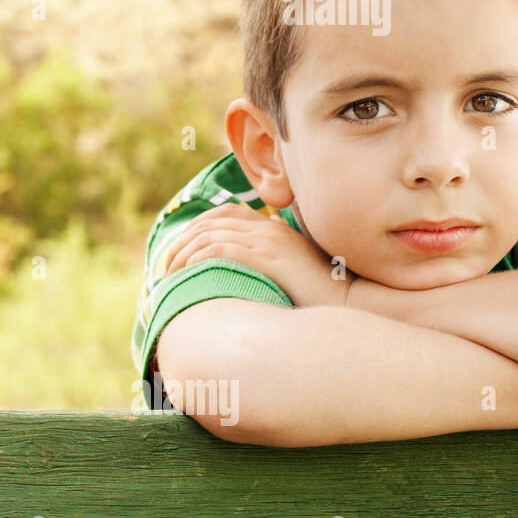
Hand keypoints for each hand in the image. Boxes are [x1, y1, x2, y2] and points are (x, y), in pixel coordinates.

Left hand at [161, 203, 352, 307]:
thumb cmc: (319, 297)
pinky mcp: (269, 257)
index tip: (178, 251)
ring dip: (183, 254)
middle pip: (210, 223)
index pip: (224, 214)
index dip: (195, 229)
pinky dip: (197, 259)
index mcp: (273, 227)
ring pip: (210, 235)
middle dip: (181, 242)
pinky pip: (221, 249)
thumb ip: (265, 265)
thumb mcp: (288, 273)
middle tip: (165, 266)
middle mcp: (268, 228)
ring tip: (170, 275)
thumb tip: (235, 278)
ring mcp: (269, 241)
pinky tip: (186, 274)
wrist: (351, 303)